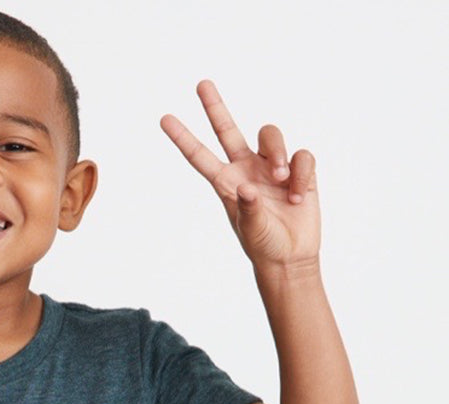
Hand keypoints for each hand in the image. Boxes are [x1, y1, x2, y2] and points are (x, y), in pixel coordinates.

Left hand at [160, 80, 318, 272]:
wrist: (291, 257)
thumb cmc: (264, 244)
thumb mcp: (251, 229)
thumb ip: (249, 208)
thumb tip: (248, 188)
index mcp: (226, 182)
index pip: (200, 156)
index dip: (183, 138)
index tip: (164, 119)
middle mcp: (246, 168)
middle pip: (228, 130)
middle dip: (215, 108)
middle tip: (201, 84)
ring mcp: (271, 166)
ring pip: (271, 135)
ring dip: (276, 155)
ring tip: (280, 182)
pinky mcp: (298, 169)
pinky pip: (301, 156)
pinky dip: (301, 175)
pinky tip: (298, 197)